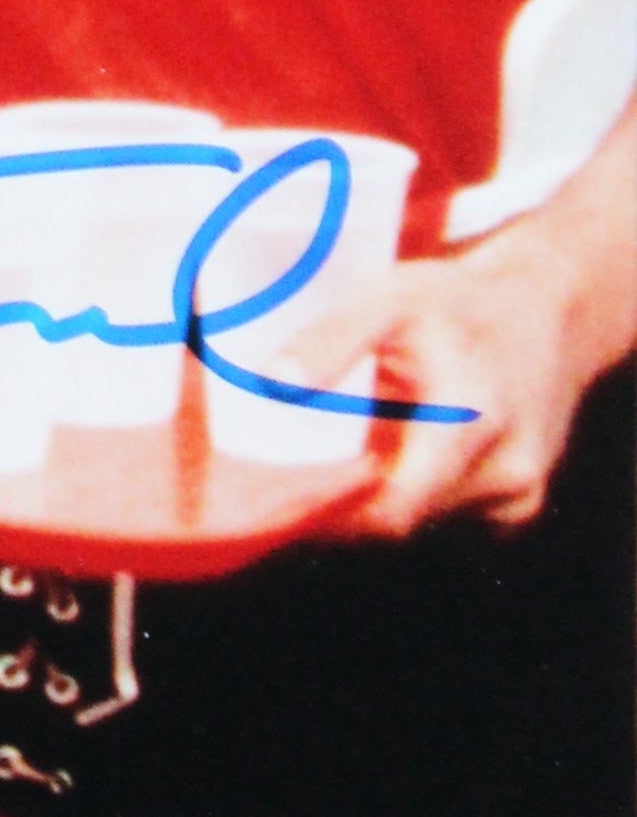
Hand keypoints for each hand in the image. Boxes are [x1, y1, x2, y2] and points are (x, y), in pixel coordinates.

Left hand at [306, 126, 636, 534]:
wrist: (545, 311)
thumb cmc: (457, 302)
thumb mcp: (391, 298)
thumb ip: (333, 339)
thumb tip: (274, 383)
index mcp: (475, 424)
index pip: (393, 508)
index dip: (329, 513)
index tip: (271, 498)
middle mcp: (507, 473)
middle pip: (401, 517)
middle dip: (340, 503)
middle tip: (280, 475)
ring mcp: (517, 495)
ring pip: (421, 518)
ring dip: (376, 496)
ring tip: (337, 448)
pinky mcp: (515, 503)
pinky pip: (444, 513)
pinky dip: (408, 491)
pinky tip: (389, 452)